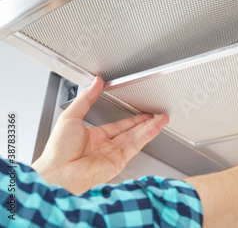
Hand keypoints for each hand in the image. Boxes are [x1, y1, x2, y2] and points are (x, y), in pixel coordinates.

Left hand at [31, 77, 168, 193]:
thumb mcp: (70, 116)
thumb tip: (95, 83)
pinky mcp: (118, 162)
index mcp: (92, 137)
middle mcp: (104, 147)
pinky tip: (155, 127)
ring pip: (136, 137)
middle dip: (145, 122)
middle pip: (130, 131)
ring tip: (162, 118)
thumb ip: (86, 98)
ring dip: (150, 127)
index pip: (117, 125)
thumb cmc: (58, 151)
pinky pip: (136, 146)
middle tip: (157, 114)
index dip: (130, 118)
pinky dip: (147, 136)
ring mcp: (112, 155)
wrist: (59, 173)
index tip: (141, 111)